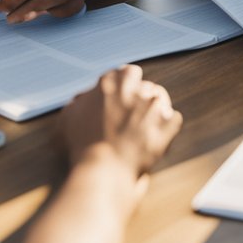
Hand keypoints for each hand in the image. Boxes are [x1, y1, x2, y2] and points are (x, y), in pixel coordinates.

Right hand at [60, 65, 182, 183]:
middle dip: (141, 94)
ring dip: (155, 109)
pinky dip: (168, 127)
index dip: (124, 87)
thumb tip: (83, 98)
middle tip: (135, 109)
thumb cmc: (81, 145)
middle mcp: (134, 88)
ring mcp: (153, 105)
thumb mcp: (68, 118)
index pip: (124, 73)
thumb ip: (78, 103)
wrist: (102, 169)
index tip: (122, 98)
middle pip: (144, 83)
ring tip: (148, 124)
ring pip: (160, 97)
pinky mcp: (167, 124)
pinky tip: (158, 136)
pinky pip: (174, 119)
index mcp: (111, 82)